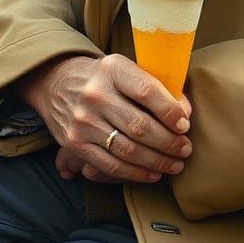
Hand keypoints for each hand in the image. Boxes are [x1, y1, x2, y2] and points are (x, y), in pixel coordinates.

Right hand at [16, 54, 192, 184]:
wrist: (58, 83)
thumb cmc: (104, 77)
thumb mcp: (126, 69)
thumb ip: (155, 87)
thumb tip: (185, 113)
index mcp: (112, 69)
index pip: (147, 92)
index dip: (170, 111)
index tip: (185, 125)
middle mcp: (95, 94)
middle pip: (140, 126)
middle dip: (169, 142)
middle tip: (185, 149)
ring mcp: (83, 121)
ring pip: (128, 150)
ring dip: (157, 161)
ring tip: (176, 164)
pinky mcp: (75, 144)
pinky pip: (111, 165)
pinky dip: (137, 173)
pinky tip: (154, 173)